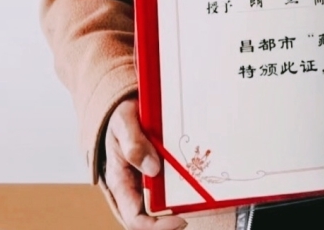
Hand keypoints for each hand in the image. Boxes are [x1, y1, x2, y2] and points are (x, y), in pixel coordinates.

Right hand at [103, 98, 187, 229]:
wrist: (126, 106)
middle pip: (153, 215)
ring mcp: (148, 179)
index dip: (156, 226)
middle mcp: (135, 186)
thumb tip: (153, 169)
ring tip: (203, 193)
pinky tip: (200, 176)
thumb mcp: (123, 124)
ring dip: (184, 200)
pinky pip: (174, 183)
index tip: (179, 220)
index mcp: (120, 181)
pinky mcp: (161, 170)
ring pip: (166, 202)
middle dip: (175, 218)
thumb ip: (134, 144)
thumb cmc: (120, 117)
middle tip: (198, 208)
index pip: (135, 218)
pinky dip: (187, 183)